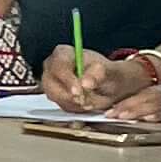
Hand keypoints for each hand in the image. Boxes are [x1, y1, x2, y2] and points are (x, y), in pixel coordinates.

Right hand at [44, 42, 160, 114]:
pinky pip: (61, 105)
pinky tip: (87, 103)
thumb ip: (99, 74)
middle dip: (71, 96)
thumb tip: (87, 83)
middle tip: (88, 102)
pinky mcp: (54, 95)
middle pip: (52, 84)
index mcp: (63, 53)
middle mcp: (52, 66)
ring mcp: (51, 82)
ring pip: (56, 97)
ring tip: (91, 101)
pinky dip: (76, 108)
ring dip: (75, 103)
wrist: (109, 82)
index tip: (79, 91)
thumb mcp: (108, 71)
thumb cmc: (106, 73)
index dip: (68, 80)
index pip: (59, 66)